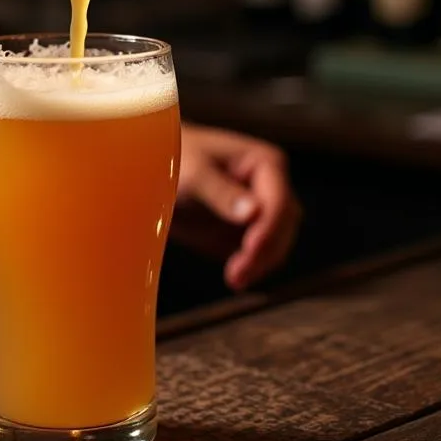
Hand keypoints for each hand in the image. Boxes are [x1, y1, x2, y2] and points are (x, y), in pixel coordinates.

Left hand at [173, 122, 300, 290]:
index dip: (270, 226)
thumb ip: (220, 191)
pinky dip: (252, 269)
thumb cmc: (176, 160)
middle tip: (238, 273)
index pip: (279, 200)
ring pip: (277, 244)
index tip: (251, 247)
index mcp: (264, 163)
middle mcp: (270, 187)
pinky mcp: (249, 233)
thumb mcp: (193, 173)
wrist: (156, 173)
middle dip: (265, 250)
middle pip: (283, 225)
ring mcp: (262, 211)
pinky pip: (261, 256)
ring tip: (234, 279)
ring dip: (260, 264)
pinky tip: (235, 278)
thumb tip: (253, 212)